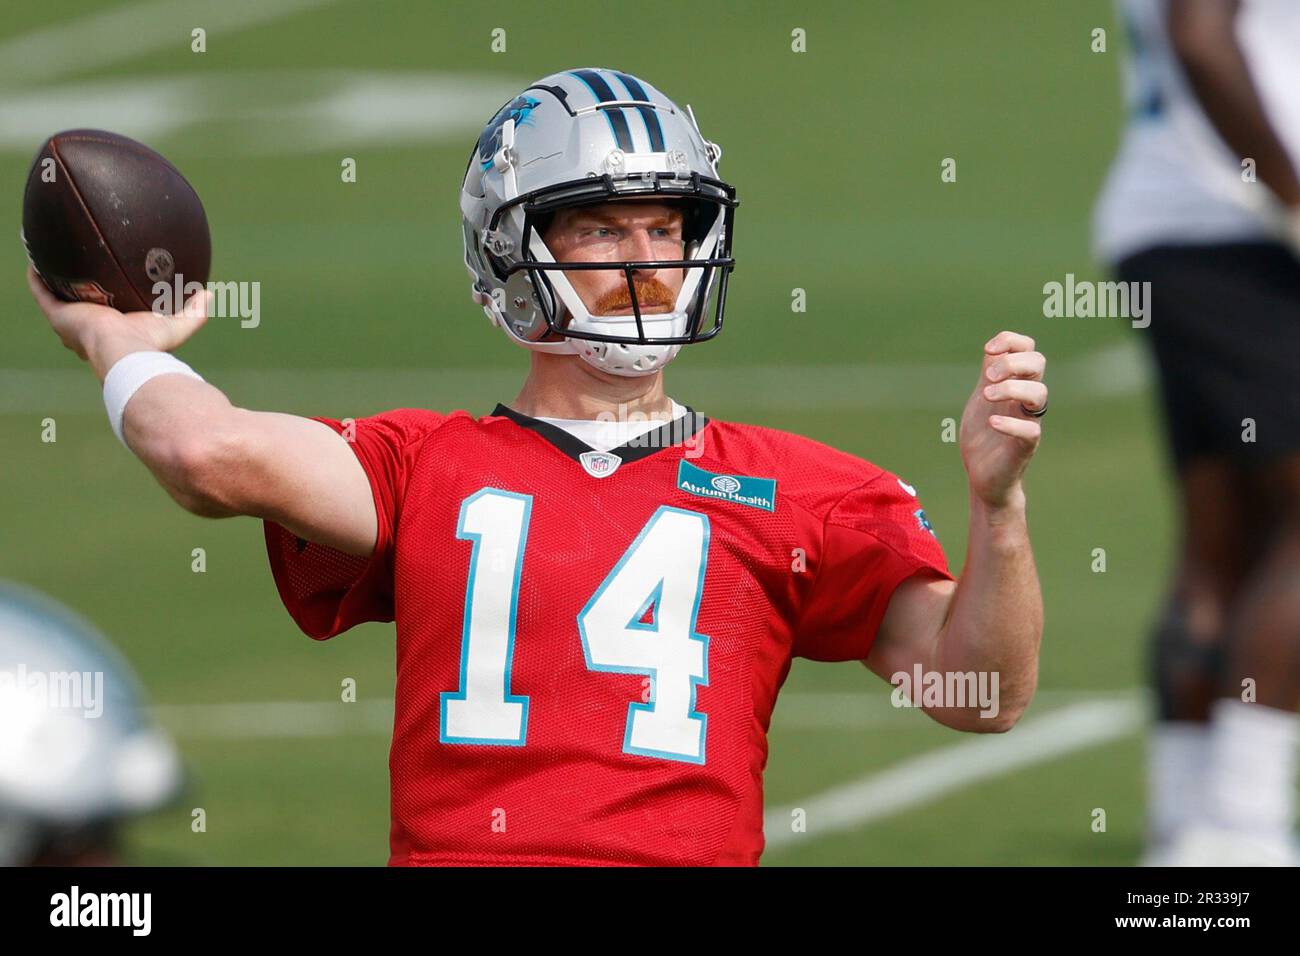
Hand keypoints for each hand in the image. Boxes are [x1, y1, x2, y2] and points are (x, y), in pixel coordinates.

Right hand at [26, 266, 209, 376]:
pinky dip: (37, 279)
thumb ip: (194, 312)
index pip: (108, 320)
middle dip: (79, 295)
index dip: (106, 307)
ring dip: (55, 283)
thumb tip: (209, 294)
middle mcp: (89, 330)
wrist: (124, 353)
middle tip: (81, 275)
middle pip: (80, 310)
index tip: (109, 290)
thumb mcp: (176, 326)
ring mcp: (71, 323)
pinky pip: (42, 293)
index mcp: (114, 333)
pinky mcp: (58, 316)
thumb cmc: (150, 345)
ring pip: (58, 300)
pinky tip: (35, 262)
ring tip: (54, 262)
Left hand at [959, 330, 1046, 508]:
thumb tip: (992, 348)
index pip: (1028, 348)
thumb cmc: (983, 436)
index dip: (1011, 341)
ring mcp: (1027, 421)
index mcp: (1015, 383)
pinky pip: (1030, 430)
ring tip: (986, 396)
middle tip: (987, 378)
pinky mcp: (1025, 446)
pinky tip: (992, 422)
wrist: (981, 475)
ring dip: (1011, 388)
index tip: (988, 350)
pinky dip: (1010, 423)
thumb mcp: (981, 398)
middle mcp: (1025, 399)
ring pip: (1039, 393)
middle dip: (1011, 362)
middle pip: (1038, 363)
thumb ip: (988, 374)